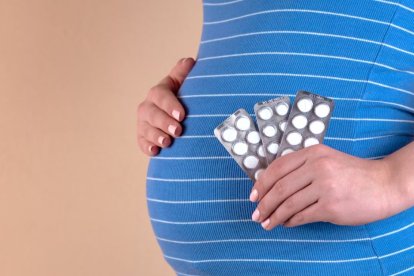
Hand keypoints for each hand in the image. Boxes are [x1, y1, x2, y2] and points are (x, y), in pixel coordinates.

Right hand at [136, 57, 194, 155]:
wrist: (176, 117)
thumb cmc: (182, 99)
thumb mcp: (183, 85)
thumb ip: (183, 74)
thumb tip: (189, 60)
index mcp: (158, 92)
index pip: (160, 96)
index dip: (170, 105)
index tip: (182, 114)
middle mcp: (148, 107)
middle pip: (152, 114)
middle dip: (164, 122)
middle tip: (178, 130)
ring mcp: (144, 123)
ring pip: (146, 129)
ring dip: (156, 136)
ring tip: (168, 142)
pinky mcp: (143, 138)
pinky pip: (142, 143)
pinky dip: (147, 148)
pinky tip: (155, 152)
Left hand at [249, 144, 407, 229]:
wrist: (384, 184)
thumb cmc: (352, 173)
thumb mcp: (326, 159)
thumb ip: (301, 168)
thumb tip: (271, 188)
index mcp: (313, 153)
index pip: (277, 168)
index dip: (261, 183)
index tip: (253, 195)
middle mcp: (317, 167)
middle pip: (279, 188)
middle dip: (264, 203)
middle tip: (256, 214)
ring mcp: (325, 187)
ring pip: (288, 204)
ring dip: (273, 216)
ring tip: (266, 223)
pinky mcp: (331, 207)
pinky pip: (302, 216)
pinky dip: (290, 221)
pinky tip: (285, 223)